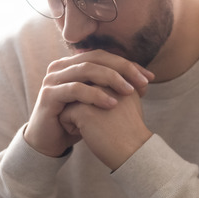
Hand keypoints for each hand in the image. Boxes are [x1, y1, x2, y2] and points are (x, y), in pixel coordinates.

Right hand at [24, 50, 154, 157]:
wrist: (52, 141)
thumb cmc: (78, 120)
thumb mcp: (101, 101)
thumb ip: (117, 87)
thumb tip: (146, 80)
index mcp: (74, 63)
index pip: (105, 56)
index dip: (128, 64)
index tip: (150, 78)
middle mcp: (61, 66)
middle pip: (97, 58)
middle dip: (123, 69)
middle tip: (142, 82)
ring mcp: (53, 79)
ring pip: (86, 69)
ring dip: (111, 79)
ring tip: (129, 91)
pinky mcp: (48, 95)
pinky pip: (75, 89)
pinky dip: (95, 95)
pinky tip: (111, 104)